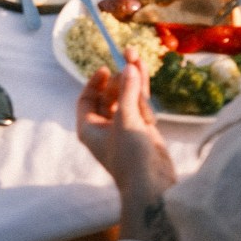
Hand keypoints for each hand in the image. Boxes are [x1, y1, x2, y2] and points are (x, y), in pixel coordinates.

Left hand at [77, 50, 175, 197]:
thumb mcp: (126, 120)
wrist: (153, 186)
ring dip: (131, 77)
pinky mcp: (142, 129)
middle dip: (118, 77)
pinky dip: (141, 88)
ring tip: (134, 54)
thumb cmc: (131, 156)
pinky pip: (139, 104)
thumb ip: (127, 92)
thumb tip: (128, 66)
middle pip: (109, 94)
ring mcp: (124, 128)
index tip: (105, 68)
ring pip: (126, 96)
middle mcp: (104, 127)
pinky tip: (142, 68)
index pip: (87, 99)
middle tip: (127, 57)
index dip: (95, 82)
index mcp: (89, 128)